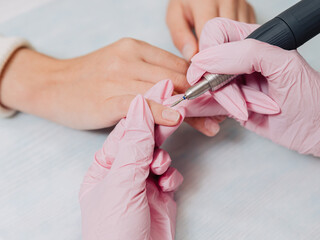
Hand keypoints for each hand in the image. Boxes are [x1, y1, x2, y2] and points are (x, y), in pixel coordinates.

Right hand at [0, 39, 223, 134]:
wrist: (49, 85)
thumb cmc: (89, 80)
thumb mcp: (122, 71)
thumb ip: (150, 78)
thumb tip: (181, 96)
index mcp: (138, 49)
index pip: (181, 65)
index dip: (203, 83)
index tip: (219, 99)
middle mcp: (131, 58)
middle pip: (179, 77)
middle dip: (204, 97)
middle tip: (224, 113)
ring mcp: (118, 75)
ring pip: (165, 89)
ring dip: (192, 108)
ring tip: (212, 124)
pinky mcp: (107, 96)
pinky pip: (140, 102)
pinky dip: (161, 110)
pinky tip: (177, 118)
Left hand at [79, 84, 183, 238]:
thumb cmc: (114, 231)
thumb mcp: (122, 182)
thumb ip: (133, 143)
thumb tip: (139, 105)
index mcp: (105, 164)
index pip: (127, 128)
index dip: (146, 108)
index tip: (164, 87)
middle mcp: (123, 170)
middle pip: (145, 138)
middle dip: (161, 127)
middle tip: (178, 105)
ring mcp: (142, 181)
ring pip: (160, 154)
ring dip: (163, 158)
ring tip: (160, 168)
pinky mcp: (160, 193)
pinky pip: (171, 174)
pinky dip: (172, 177)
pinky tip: (167, 185)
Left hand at [166, 0, 255, 60]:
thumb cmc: (187, 2)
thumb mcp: (175, 16)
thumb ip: (181, 37)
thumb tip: (191, 57)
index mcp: (206, 2)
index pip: (211, 36)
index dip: (206, 55)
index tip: (202, 67)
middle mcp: (227, 1)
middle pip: (229, 38)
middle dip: (220, 55)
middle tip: (212, 67)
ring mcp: (241, 5)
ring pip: (241, 38)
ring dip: (231, 50)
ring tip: (220, 58)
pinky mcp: (249, 10)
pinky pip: (248, 34)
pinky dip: (240, 44)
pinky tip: (229, 48)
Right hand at [187, 18, 319, 175]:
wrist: (318, 131)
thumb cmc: (310, 98)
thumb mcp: (282, 65)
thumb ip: (246, 53)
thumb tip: (207, 58)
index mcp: (253, 41)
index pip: (216, 34)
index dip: (207, 53)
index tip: (203, 73)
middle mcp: (240, 61)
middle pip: (208, 65)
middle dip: (222, 87)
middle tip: (239, 101)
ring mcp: (234, 83)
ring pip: (209, 88)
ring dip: (231, 102)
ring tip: (255, 109)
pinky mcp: (232, 104)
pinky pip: (213, 107)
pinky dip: (225, 112)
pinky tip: (247, 114)